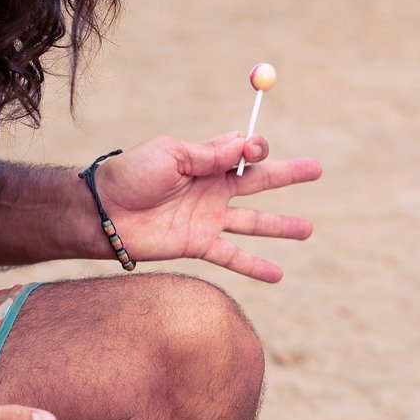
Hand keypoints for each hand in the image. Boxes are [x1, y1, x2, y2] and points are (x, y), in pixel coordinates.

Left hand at [96, 133, 320, 282]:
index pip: (244, 151)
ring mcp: (209, 218)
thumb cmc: (131, 174)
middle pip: (260, 182)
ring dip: (282, 226)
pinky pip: (234, 256)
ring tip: (308, 230)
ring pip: (255, 223)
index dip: (256, 148)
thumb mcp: (171, 154)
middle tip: (317, 169)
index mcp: (207, 160)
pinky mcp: (199, 245)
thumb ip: (209, 154)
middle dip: (289, 174)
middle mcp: (213, 188)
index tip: (255, 150)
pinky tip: (277, 275)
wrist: (102, 212)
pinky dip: (256, 266)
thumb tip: (246, 145)